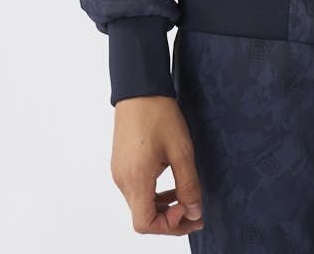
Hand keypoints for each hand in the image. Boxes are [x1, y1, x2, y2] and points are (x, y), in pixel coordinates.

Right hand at [111, 95, 204, 235]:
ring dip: (162, 207)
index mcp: (136, 179)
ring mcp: (119, 172)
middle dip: (170, 219)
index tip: (188, 208)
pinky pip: (136, 190)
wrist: (139, 89)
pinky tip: (170, 181)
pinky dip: (153, 193)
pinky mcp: (121, 164)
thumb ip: (188, 184)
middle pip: (143, 217)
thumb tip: (194, 211)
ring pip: (139, 204)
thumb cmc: (159, 115)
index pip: (145, 224)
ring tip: (185, 196)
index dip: (169, 225)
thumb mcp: (181, 150)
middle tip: (195, 210)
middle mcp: (122, 180)